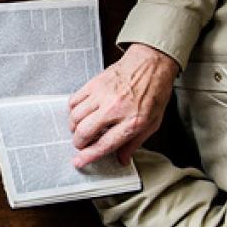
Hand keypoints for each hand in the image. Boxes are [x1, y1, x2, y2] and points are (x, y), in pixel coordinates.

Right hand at [69, 43, 179, 166]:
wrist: (151, 64)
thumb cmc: (154, 92)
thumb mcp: (153, 123)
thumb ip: (135, 142)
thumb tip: (122, 159)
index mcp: (133, 121)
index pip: (104, 144)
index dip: (88, 156)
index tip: (79, 161)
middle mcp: (116, 108)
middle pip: (85, 132)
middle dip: (79, 142)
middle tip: (82, 143)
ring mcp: (103, 95)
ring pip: (75, 117)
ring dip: (74, 127)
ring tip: (81, 128)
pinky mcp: (94, 84)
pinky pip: (74, 101)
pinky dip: (73, 110)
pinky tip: (80, 112)